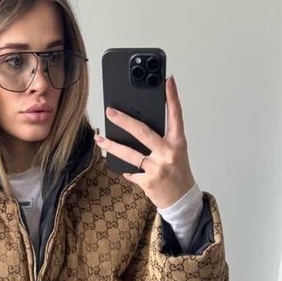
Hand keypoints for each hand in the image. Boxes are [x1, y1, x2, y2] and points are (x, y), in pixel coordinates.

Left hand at [94, 75, 195, 210]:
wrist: (181, 200)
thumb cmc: (177, 172)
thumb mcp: (176, 152)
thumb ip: (162, 139)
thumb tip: (137, 126)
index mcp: (178, 143)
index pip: (176, 116)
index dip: (172, 97)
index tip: (168, 80)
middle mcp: (168, 153)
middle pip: (143, 132)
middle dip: (124, 121)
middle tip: (110, 111)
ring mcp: (157, 168)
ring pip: (129, 154)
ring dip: (112, 145)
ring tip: (100, 138)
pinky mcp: (147, 182)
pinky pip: (130, 171)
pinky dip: (127, 170)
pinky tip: (124, 168)